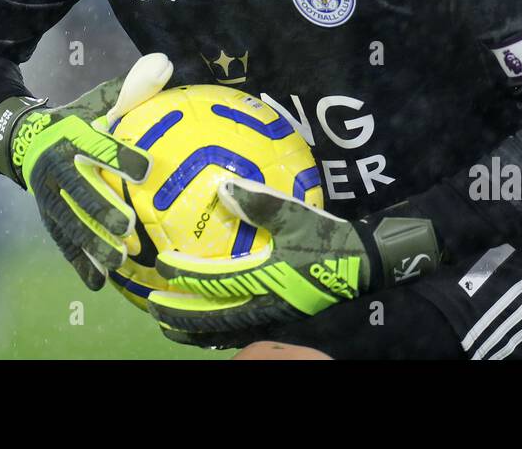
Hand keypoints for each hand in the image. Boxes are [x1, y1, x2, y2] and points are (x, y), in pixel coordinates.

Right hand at [0, 53, 173, 289]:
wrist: (23, 139)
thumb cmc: (76, 120)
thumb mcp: (98, 102)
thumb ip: (132, 88)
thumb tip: (165, 62)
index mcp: (72, 137)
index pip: (97, 146)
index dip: (119, 156)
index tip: (146, 168)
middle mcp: (56, 168)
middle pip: (80, 192)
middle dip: (102, 211)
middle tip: (129, 228)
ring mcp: (47, 197)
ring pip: (69, 222)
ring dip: (92, 243)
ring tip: (119, 260)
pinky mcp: (47, 219)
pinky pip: (62, 243)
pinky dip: (79, 263)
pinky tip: (98, 283)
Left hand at [147, 178, 439, 341]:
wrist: (367, 267)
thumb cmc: (330, 241)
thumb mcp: (299, 217)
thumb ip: (262, 204)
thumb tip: (225, 189)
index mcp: (264, 281)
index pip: (212, 282)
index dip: (183, 275)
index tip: (161, 266)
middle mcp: (263, 307)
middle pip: (212, 319)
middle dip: (180, 315)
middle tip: (154, 308)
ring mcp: (272, 320)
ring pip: (225, 333)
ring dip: (196, 331)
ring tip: (174, 327)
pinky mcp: (282, 322)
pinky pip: (241, 333)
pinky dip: (220, 334)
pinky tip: (213, 330)